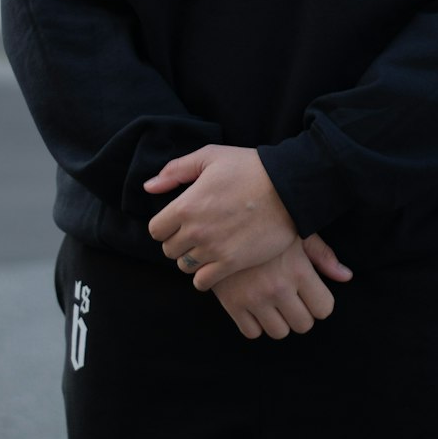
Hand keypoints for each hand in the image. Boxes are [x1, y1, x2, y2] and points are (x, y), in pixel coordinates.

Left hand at [144, 145, 296, 287]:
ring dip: (192, 259)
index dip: (165, 226)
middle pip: (169, 250)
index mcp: (185, 205)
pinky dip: (204, 276)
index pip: (155, 230)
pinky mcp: (232, 263)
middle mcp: (195, 230)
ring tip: (207, 248)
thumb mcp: (210, 156)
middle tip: (196, 235)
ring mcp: (213, 249)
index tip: (179, 222)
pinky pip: (202, 282)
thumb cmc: (250, 167)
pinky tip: (215, 265)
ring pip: (185, 266)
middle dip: (179, 243)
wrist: (288, 187)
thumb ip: (176, 170)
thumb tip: (149, 187)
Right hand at [208, 234, 352, 339]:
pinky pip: (252, 332)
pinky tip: (255, 306)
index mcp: (298, 269)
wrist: (218, 221)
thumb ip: (322, 256)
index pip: (324, 308)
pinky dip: (255, 324)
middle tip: (293, 300)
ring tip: (274, 303)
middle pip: (303, 325)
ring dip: (279, 321)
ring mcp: (253, 298)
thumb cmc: (264, 224)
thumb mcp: (296, 233)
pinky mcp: (231, 304)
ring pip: (279, 332)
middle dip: (301, 314)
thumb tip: (346, 276)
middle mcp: (278, 288)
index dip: (320, 303)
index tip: (312, 294)